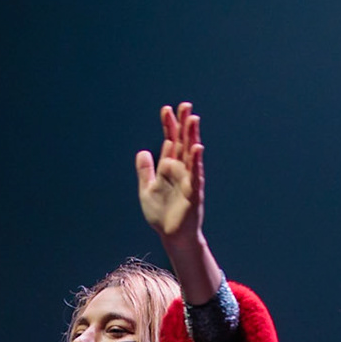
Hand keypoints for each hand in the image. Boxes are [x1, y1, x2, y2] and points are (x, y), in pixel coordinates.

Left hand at [136, 103, 205, 240]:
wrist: (172, 236)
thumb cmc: (162, 214)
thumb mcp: (146, 190)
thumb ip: (145, 171)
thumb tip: (142, 152)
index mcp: (169, 168)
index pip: (170, 141)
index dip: (168, 126)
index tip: (166, 109)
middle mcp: (180, 170)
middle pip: (183, 142)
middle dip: (183, 124)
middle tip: (185, 105)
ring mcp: (188, 180)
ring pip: (191, 154)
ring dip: (192, 137)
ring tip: (193, 119)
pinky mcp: (193, 192)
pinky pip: (196, 174)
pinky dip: (196, 161)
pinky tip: (198, 147)